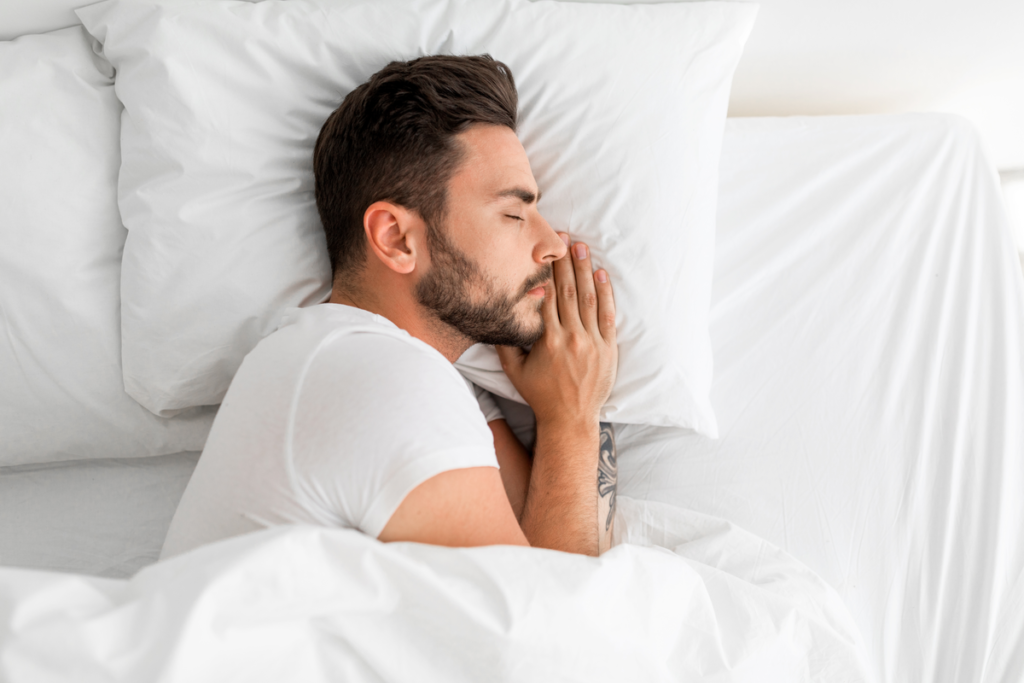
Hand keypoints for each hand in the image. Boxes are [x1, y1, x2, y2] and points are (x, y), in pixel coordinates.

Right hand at [496, 234, 617, 427]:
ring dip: (586, 270)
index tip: (546, 250)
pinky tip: (602, 275)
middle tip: (565, 238)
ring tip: (583, 248)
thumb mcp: (514, 370)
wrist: (570, 418)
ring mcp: (593, 342)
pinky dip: (606, 293)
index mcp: (548, 340)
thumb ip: (505, 343)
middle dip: (567, 262)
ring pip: (589, 298)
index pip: (548, 295)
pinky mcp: (608, 348)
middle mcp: (572, 337)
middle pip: (569, 291)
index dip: (547, 270)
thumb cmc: (539, 394)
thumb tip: (497, 317)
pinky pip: (608, 315)